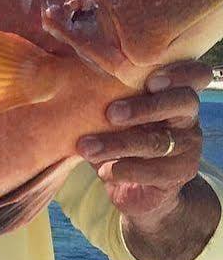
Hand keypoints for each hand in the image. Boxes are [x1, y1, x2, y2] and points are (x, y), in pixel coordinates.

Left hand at [79, 61, 208, 227]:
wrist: (133, 186)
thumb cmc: (117, 137)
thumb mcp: (110, 115)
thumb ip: (103, 96)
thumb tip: (65, 75)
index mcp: (172, 93)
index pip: (195, 74)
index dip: (180, 73)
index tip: (150, 79)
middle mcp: (187, 116)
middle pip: (182, 102)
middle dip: (145, 106)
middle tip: (110, 113)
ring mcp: (187, 145)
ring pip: (158, 141)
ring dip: (119, 144)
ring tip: (86, 148)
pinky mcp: (180, 173)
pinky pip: (154, 170)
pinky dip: (124, 170)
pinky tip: (104, 171)